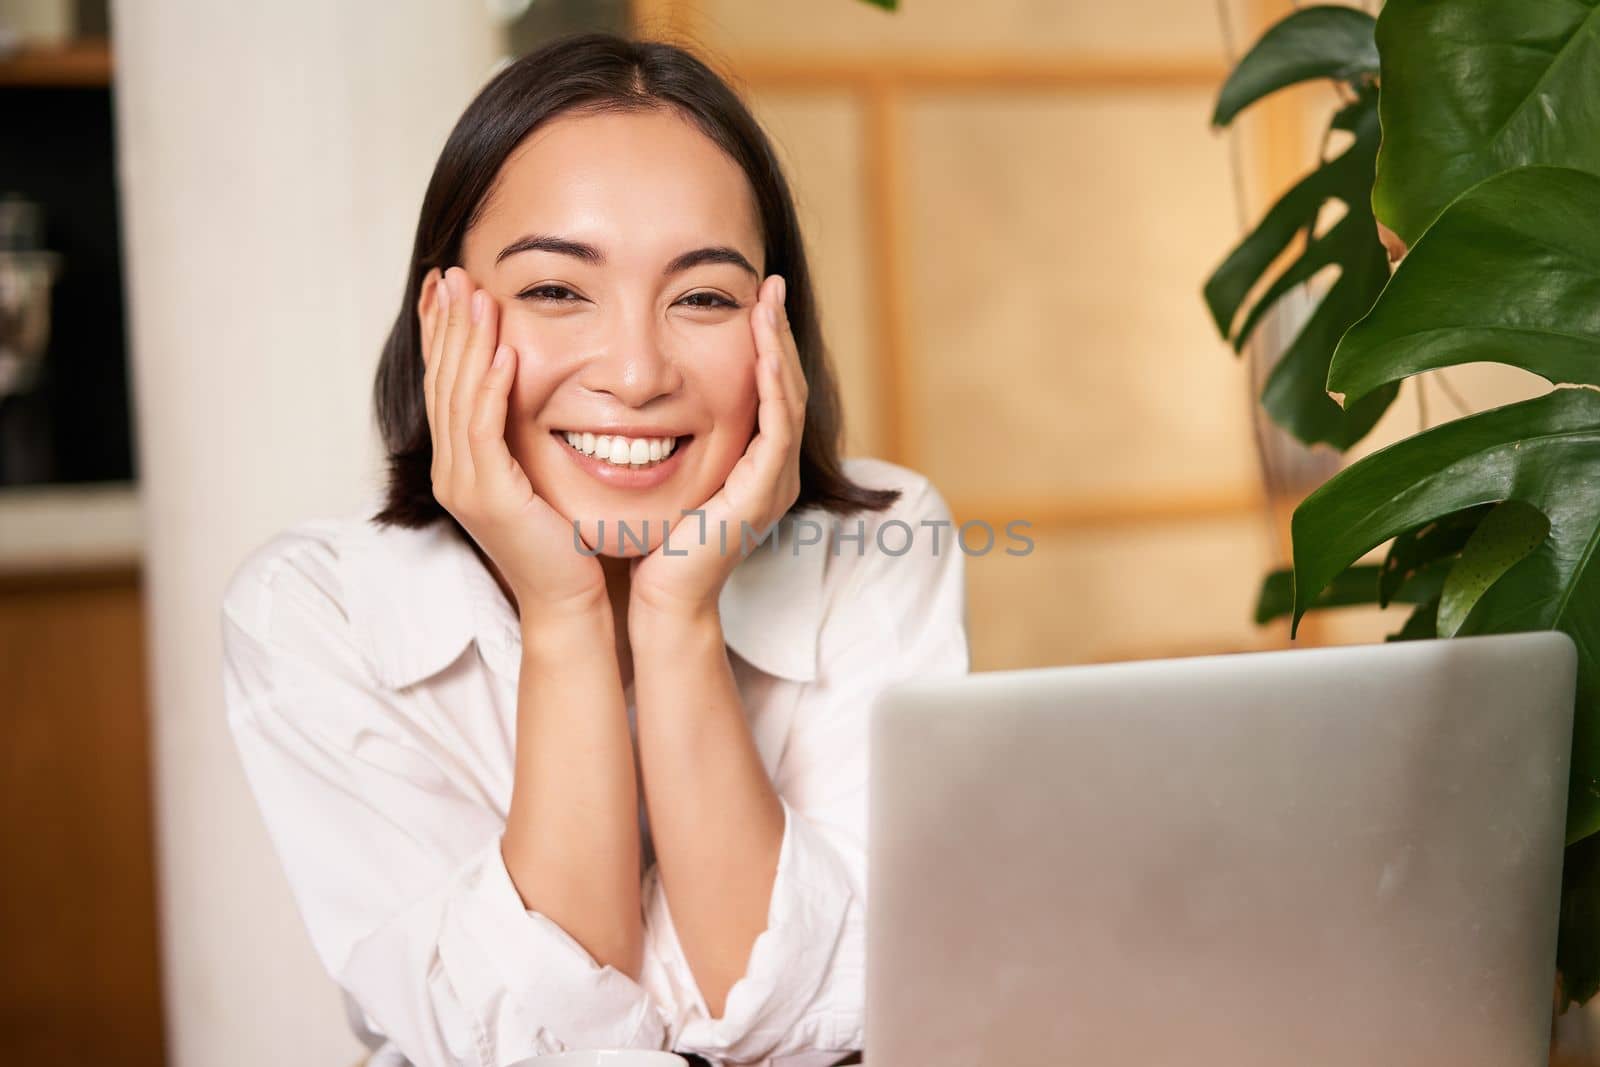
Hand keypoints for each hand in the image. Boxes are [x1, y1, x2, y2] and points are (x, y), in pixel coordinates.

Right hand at [421, 266, 606, 619]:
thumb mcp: (540, 474)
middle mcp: (451, 470)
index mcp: (461, 462)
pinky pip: (484, 430)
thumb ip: (528, 432)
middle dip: (448, 325)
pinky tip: (503, 352)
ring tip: (476, 296)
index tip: (448, 286)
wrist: (571, 600)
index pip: (445, 383)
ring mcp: (464, 484)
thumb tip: (534, 383)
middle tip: (454, 273)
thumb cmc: (566, 541)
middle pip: (442, 382)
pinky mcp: (488, 497)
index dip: (443, 333)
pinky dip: (492, 388)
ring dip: (467, 343)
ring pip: (458, 398)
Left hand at [627, 274, 807, 622]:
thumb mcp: (664, 473)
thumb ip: (668, 435)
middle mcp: (774, 469)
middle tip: (771, 284)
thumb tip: (632, 391)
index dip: (764, 342)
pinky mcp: (764, 490)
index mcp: (755, 463)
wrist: (661, 596)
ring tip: (768, 302)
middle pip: (787, 385)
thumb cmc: (652, 542)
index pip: (769, 389)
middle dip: (778, 332)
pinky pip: (777, 426)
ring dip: (779, 346)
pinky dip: (772, 384)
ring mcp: (775, 480)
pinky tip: (761, 350)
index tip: (751, 297)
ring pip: (788, 397)